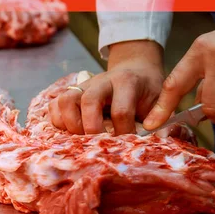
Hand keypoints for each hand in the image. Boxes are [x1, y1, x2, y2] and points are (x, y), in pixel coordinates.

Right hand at [49, 40, 163, 134]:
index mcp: (127, 82)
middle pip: (88, 101)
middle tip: (99, 144)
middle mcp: (102, 81)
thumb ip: (160, 118)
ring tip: (82, 139)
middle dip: (92, 128)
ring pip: (65, 100)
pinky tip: (71, 132)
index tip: (128, 144)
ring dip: (71, 124)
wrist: (135, 69)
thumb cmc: (147, 91)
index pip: (121, 110)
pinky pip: (54, 105)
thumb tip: (160, 140)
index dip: (123, 132)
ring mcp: (83, 85)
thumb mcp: (159, 100)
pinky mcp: (71, 92)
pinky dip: (58, 121)